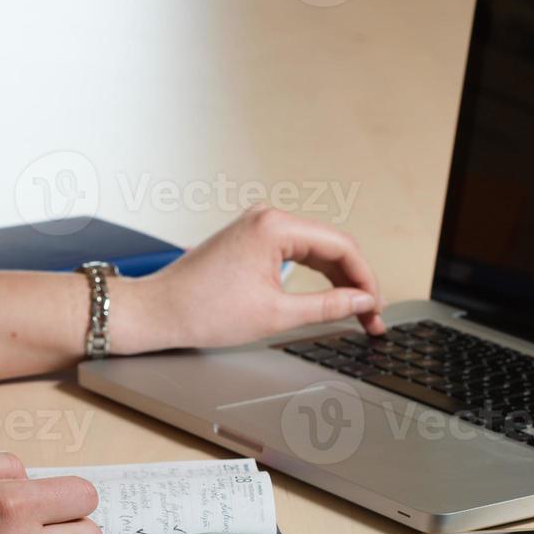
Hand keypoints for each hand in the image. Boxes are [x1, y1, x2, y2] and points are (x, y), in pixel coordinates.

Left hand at [116, 206, 384, 352]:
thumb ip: (328, 306)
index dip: (366, 279)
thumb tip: (362, 302)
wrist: (157, 312)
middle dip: (354, 282)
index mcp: (275, 226)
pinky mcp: (249, 240)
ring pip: (314, 250)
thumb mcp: (276, 315)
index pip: (341, 246)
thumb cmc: (201, 311)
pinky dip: (313, 276)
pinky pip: (295, 253)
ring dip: (336, 280)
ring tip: (354, 311)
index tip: (376, 308)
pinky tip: (328, 297)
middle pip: (331, 246)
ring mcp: (257, 226)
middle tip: (370, 316)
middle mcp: (267, 217)